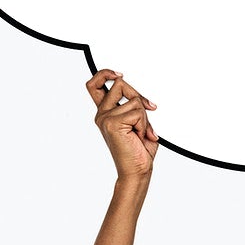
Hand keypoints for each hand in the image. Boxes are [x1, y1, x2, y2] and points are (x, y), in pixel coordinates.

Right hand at [87, 68, 159, 182]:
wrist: (137, 171)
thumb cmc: (138, 151)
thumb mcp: (137, 122)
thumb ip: (133, 106)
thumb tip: (140, 97)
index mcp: (105, 113)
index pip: (94, 84)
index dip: (105, 73)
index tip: (119, 74)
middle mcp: (102, 114)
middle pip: (119, 83)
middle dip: (138, 94)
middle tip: (150, 108)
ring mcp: (105, 118)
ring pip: (134, 100)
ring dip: (145, 117)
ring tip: (141, 132)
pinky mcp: (113, 123)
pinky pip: (138, 112)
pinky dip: (144, 124)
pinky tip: (139, 136)